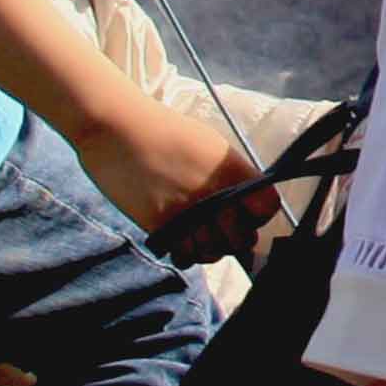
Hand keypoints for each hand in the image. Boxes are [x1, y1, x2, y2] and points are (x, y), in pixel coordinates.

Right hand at [70, 91, 253, 245]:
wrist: (118, 130)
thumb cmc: (163, 131)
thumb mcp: (209, 145)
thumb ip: (230, 172)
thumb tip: (243, 196)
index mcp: (233, 170)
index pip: (268, 206)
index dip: (259, 214)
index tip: (247, 212)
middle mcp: (216, 194)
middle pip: (242, 238)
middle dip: (234, 238)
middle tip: (219, 228)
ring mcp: (188, 212)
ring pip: (213, 252)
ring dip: (208, 248)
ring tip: (197, 234)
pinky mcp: (161, 226)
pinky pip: (184, 255)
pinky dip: (184, 254)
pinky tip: (180, 239)